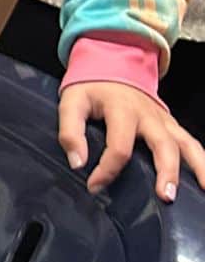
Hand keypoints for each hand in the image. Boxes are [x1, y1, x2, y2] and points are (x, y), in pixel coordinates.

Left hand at [60, 82, 204, 200]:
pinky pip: (191, 143)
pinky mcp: (171, 125)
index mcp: (123, 110)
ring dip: (197, 167)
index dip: (107, 170)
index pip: (119, 146)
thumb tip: (78, 163)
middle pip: (164, 145)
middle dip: (167, 171)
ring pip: (186, 144)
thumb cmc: (91, 88)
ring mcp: (164, 120)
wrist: (111, 65)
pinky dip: (202, 161)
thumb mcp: (71, 103)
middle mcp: (149, 116)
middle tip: (165, 196)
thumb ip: (70, 131)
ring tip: (204, 190)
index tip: (94, 186)